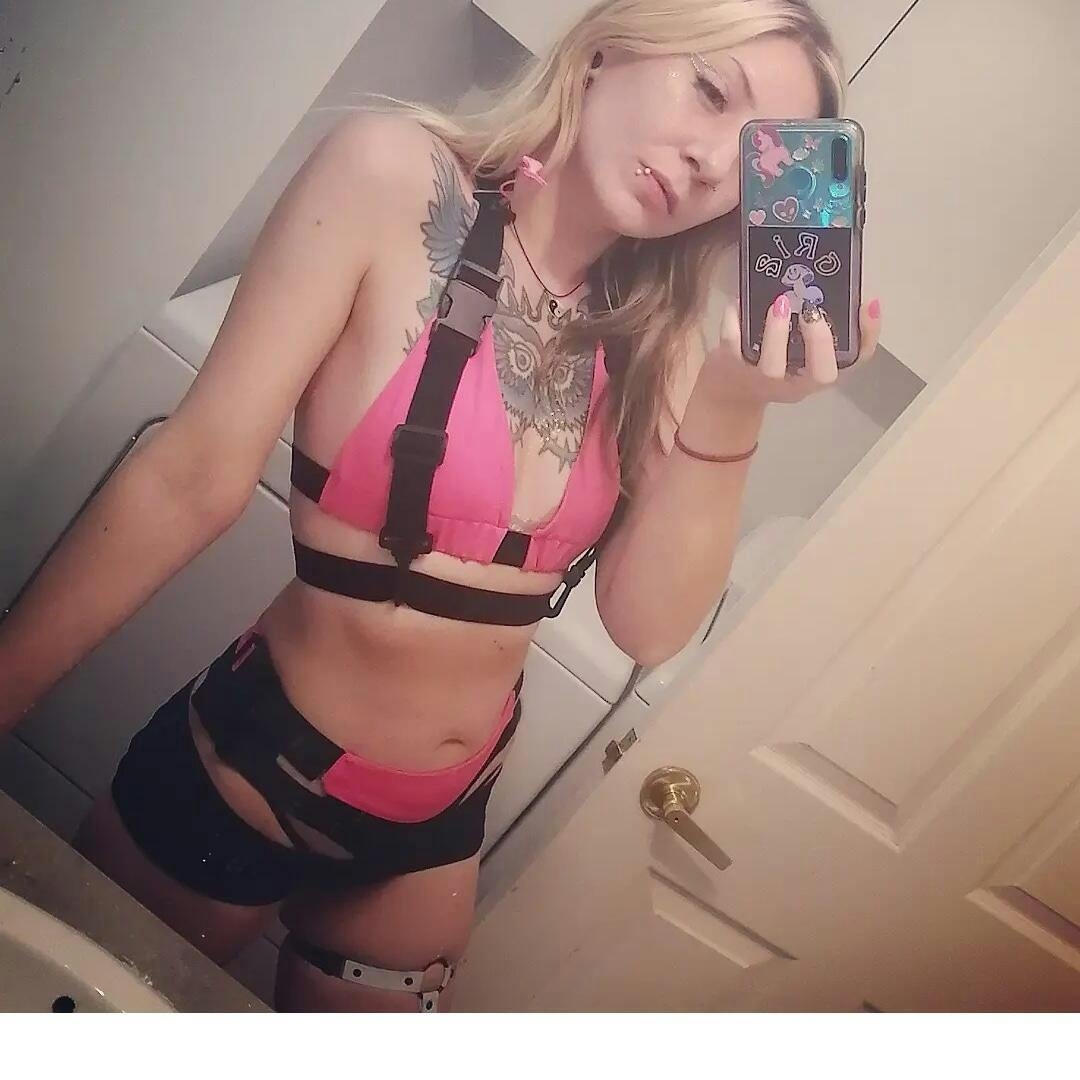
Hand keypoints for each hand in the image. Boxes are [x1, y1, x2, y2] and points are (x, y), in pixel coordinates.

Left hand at [699, 295, 882, 408]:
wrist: (733, 390)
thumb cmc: (777, 361)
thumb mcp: (804, 350)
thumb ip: (825, 326)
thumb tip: (851, 293)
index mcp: (818, 373)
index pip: (855, 361)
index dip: (868, 335)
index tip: (867, 304)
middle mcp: (796, 382)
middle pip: (821, 374)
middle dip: (821, 341)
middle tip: (813, 310)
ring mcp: (763, 379)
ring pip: (773, 366)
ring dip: (777, 333)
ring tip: (780, 302)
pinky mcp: (732, 367)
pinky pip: (734, 344)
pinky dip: (735, 318)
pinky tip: (741, 300)